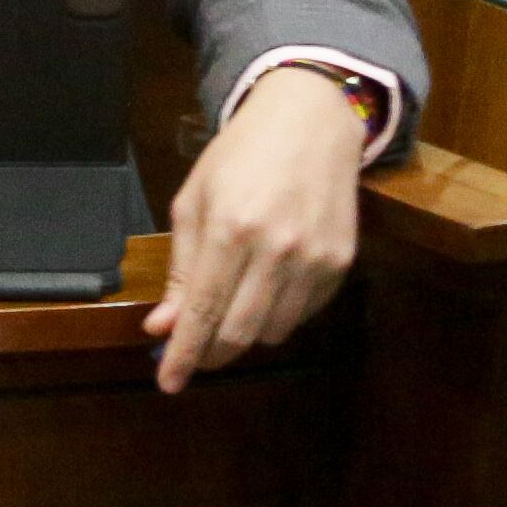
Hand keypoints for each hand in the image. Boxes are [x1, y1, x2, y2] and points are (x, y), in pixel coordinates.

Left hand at [148, 64, 368, 392]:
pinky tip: (263, 291)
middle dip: (212, 353)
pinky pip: (303, 314)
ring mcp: (315, 259)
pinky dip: (277, 316)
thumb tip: (164, 326)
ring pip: (273, 331)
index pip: (204, 312)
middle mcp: (277, 250)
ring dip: (244, 334)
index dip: (185, 354)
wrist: (310, 124)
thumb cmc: (238, 158)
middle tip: (193, 354)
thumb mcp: (193, 202)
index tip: (169, 383)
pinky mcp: (342, 264)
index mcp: (230, 229)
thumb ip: (182, 270)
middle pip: (240, 333)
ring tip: (227, 311)